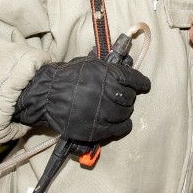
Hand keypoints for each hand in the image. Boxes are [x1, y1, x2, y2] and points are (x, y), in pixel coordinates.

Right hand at [14, 57, 150, 141]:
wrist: (47, 96)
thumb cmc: (68, 77)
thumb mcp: (90, 64)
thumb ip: (109, 67)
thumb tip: (127, 63)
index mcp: (109, 74)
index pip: (134, 79)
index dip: (141, 83)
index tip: (144, 85)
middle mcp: (109, 93)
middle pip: (130, 98)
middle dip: (128, 97)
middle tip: (122, 97)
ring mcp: (104, 112)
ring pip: (127, 113)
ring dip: (124, 111)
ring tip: (117, 109)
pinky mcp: (98, 129)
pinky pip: (121, 128)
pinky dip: (123, 125)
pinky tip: (119, 122)